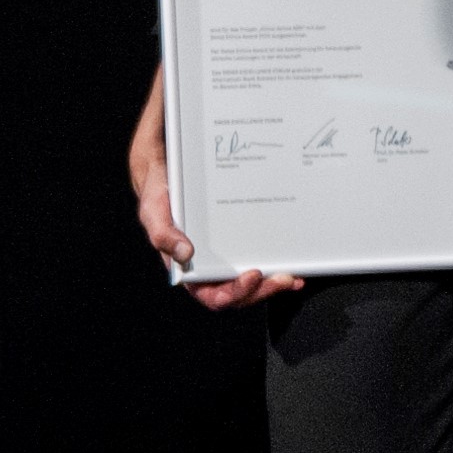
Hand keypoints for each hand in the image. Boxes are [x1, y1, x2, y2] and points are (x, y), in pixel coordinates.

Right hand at [129, 65, 301, 308]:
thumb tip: (185, 254)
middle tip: (284, 279)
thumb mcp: (155, 205)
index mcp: (188, 264)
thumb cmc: (160, 187)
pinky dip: (279, 260)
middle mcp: (210, 261)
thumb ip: (162, 230)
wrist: (171, 159)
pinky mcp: (243, 232)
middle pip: (237, 291)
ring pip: (253, 279)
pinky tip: (297, 260)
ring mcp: (228, 248)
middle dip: (261, 291)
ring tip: (294, 277)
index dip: (231, 294)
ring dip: (274, 282)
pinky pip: (262, 253)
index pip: (209, 293)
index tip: (252, 275)